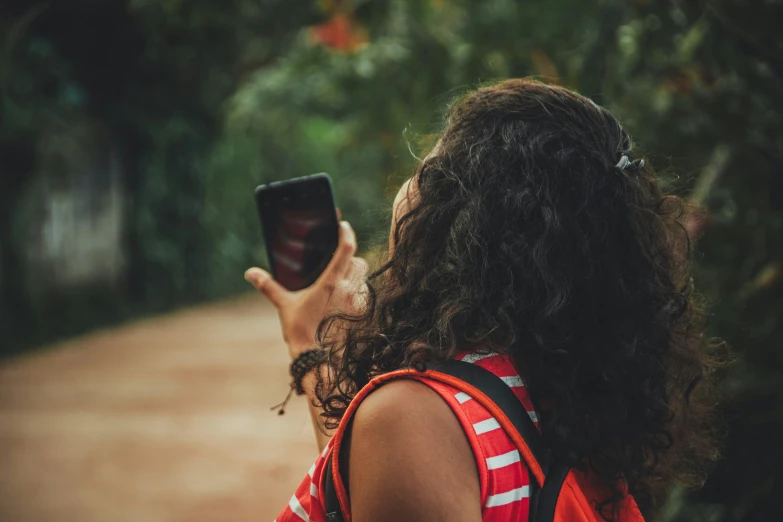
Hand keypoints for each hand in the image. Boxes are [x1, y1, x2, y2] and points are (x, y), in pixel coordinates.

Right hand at [245, 221, 367, 358]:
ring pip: (363, 277)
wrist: (316, 356)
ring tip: (340, 281)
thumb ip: (268, 286)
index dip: (347, 233)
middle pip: (358, 262)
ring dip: (354, 275)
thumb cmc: (300, 330)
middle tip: (338, 261)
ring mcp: (357, 301)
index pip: (345, 249)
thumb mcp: (284, 305)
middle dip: (350, 259)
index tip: (343, 225)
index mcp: (330, 282)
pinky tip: (345, 298)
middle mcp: (347, 289)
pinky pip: (365, 293)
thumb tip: (250, 273)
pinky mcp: (362, 313)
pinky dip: (357, 291)